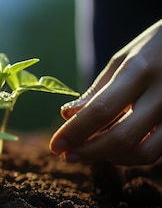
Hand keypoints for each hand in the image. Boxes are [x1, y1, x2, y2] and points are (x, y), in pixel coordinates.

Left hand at [50, 19, 161, 164]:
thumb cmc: (153, 50)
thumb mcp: (122, 60)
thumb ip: (97, 91)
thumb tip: (67, 117)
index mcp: (140, 70)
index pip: (101, 109)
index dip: (75, 132)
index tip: (55, 146)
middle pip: (122, 136)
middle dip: (88, 151)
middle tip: (68, 155)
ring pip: (144, 152)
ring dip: (110, 158)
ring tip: (88, 152)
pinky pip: (157, 151)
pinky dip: (131, 156)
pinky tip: (112, 149)